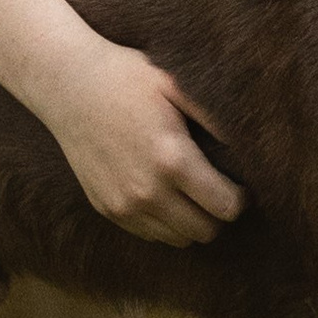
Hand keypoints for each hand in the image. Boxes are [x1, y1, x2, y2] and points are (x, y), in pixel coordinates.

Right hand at [40, 39, 245, 246]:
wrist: (67, 85)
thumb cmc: (126, 77)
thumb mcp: (176, 85)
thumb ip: (215, 116)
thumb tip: (250, 143)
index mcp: (172, 159)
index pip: (226, 207)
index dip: (240, 198)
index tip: (240, 185)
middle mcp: (148, 191)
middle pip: (205, 232)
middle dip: (219, 215)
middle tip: (219, 191)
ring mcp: (123, 205)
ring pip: (177, 239)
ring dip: (191, 222)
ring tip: (192, 194)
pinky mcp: (106, 209)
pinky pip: (148, 234)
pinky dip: (163, 222)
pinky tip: (164, 193)